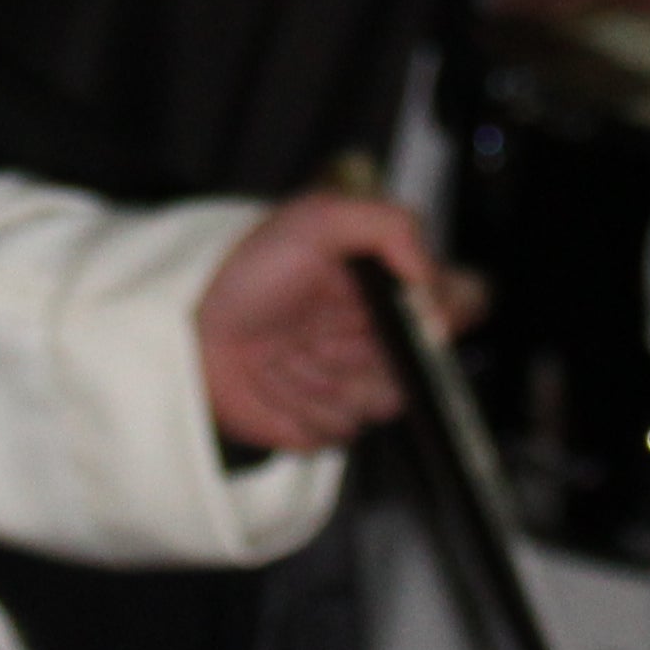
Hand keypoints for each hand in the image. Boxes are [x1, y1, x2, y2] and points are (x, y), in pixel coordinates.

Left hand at [195, 190, 472, 451]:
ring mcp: (357, 383)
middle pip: (428, 364)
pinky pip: (343, 430)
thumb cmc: (249, 268)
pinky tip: (277, 380)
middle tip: (334, 332)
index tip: (420, 313)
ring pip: (387, 400)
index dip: (452, 312)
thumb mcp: (317, 219)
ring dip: (339, 379)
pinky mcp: (326, 422)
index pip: (462, 300)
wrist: (186, 324)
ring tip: (293, 353)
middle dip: (382, 353)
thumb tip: (432, 279)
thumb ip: (388, 228)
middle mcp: (383, 337)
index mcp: (389, 287)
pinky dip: (308, 408)